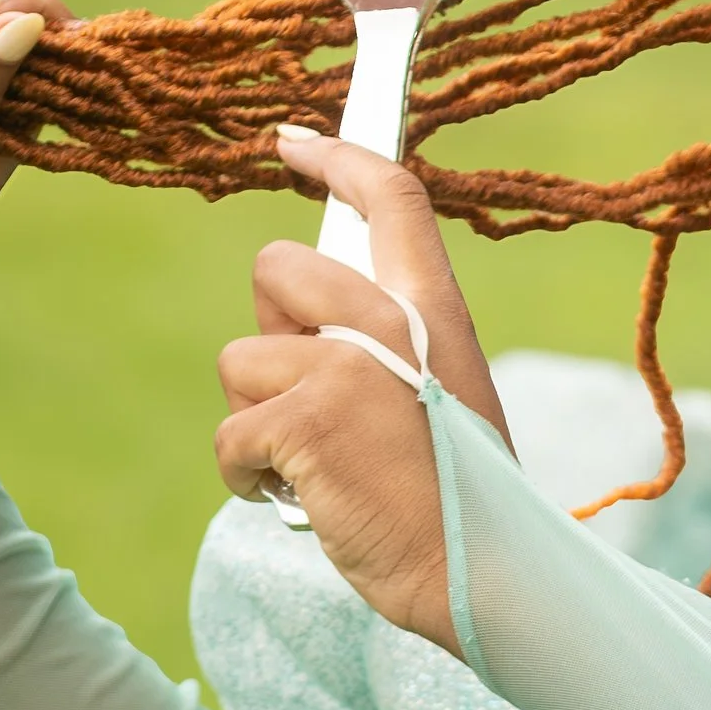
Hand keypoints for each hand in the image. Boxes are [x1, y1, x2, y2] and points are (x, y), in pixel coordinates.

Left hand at [213, 131, 509, 652]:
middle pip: (277, 266)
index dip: (336, 157)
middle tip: (307, 395)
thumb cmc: (460, 497)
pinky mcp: (302, 420)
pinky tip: (302, 498)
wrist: (480, 570)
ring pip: (240, 359)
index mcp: (434, 310)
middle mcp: (388, 321)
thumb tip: (297, 329)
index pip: (391, 198)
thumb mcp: (444, 395)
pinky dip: (249, 476)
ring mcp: (342, 366)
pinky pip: (230, 433)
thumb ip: (387, 348)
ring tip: (315, 466)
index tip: (292, 140)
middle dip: (269, 331)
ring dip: (257, 422)